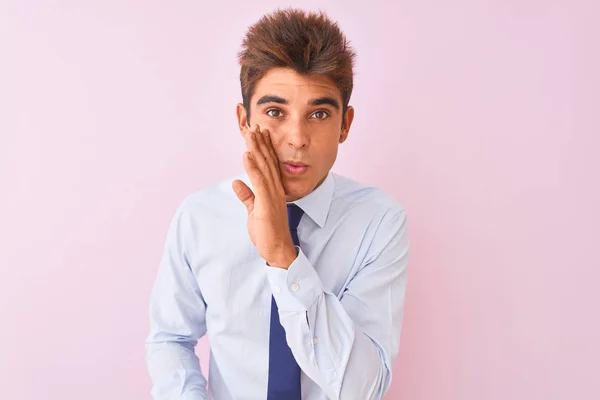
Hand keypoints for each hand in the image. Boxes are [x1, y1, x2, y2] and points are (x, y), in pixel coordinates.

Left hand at [232, 124, 297, 268]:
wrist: (277, 249)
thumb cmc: (267, 232)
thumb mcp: (254, 210)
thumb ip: (247, 196)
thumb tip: (236, 182)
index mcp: (273, 190)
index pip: (268, 165)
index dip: (263, 148)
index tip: (258, 133)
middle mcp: (275, 189)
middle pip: (267, 161)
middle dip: (260, 143)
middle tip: (255, 125)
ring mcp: (272, 195)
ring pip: (263, 167)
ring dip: (256, 149)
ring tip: (250, 134)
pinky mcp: (267, 204)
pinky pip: (259, 182)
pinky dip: (252, 167)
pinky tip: (247, 155)